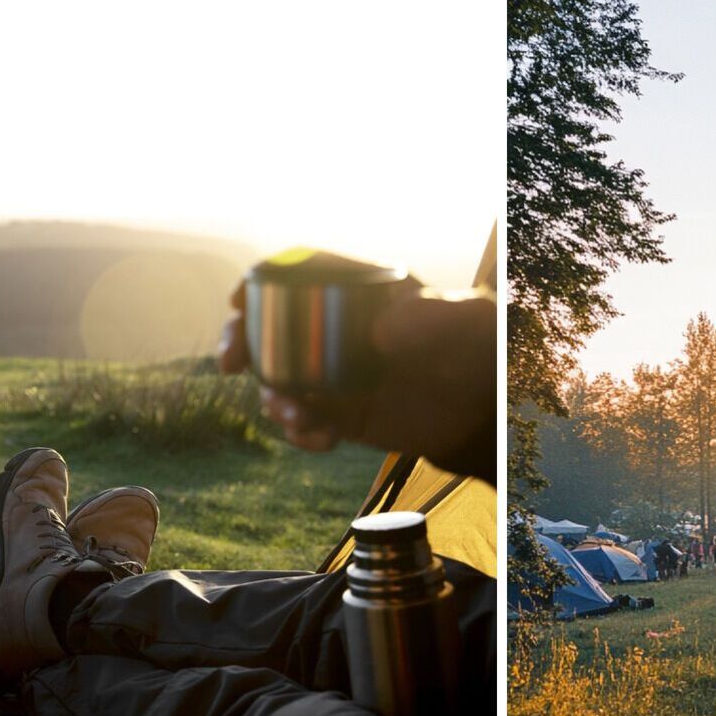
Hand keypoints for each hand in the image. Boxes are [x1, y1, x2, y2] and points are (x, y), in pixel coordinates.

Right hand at [218, 286, 494, 483]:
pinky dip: (301, 433)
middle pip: (271, 326)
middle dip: (240, 341)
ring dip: (273, 399)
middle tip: (232, 363)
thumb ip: (429, 319)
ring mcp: (334, 372)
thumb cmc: (477, 349)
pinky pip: (303, 421)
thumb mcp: (465, 324)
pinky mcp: (340, 412)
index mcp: (362, 291)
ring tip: (297, 418)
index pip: (301, 274)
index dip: (262, 281)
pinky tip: (322, 441)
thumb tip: (379, 332)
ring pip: (278, 379)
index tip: (238, 300)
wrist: (484, 409)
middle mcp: (338, 329)